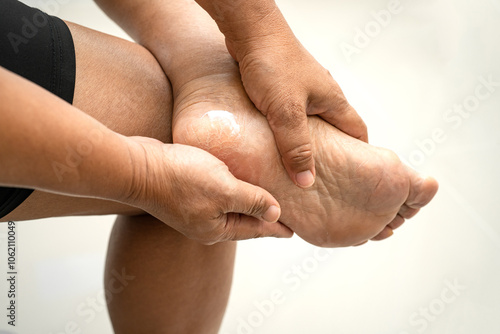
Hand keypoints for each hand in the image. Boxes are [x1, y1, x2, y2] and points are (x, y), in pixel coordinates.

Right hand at [124, 137, 292, 243]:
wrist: (136, 166)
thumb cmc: (180, 179)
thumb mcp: (224, 190)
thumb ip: (252, 201)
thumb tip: (276, 214)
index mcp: (216, 229)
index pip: (255, 230)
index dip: (275, 228)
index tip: (293, 232)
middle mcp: (204, 223)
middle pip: (242, 220)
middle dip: (262, 217)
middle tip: (282, 214)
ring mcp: (193, 208)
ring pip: (228, 206)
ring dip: (246, 201)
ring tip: (263, 196)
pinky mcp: (185, 192)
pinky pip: (215, 193)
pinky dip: (229, 188)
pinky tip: (235, 178)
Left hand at [225, 16, 367, 188]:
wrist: (249, 31)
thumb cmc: (273, 64)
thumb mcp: (286, 112)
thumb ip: (296, 147)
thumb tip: (307, 180)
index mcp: (333, 100)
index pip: (358, 132)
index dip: (360, 155)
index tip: (356, 176)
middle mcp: (321, 94)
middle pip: (334, 129)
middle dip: (330, 153)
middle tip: (323, 177)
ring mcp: (302, 89)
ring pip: (310, 122)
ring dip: (305, 142)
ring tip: (296, 165)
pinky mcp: (283, 86)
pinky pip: (291, 114)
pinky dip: (288, 130)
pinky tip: (274, 142)